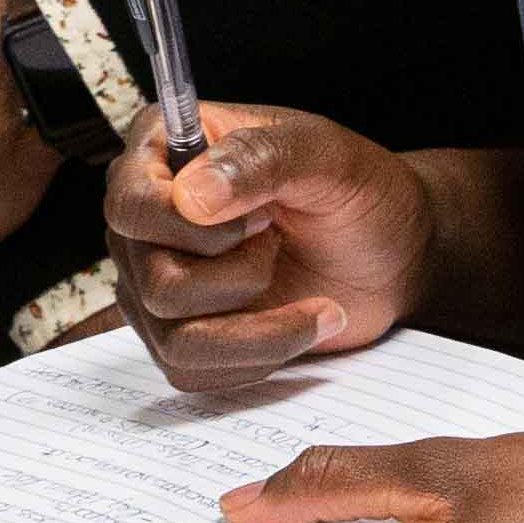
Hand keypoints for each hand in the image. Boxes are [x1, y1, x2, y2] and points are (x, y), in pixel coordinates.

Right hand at [104, 104, 433, 390]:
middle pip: (153, 281)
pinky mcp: (184, 330)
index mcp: (161, 150)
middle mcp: (147, 216)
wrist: (392, 251)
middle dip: (238, 279)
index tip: (260, 218)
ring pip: (173, 338)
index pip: (131, 205)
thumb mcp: (322, 156)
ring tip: (300, 291)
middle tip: (279, 245)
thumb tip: (189, 200)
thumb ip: (255, 159)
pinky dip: (257, 358)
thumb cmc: (356, 189)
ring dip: (257, 328)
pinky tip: (297, 323)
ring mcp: (158, 278)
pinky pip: (192, 372)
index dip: (191, 229)